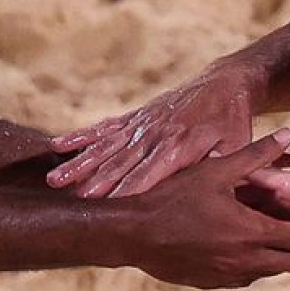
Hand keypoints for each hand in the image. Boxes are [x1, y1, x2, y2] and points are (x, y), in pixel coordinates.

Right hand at [49, 63, 258, 197]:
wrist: (224, 84)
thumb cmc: (233, 124)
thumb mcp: (236, 147)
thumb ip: (222, 168)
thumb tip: (220, 192)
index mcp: (180, 145)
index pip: (151, 172)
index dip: (130, 188)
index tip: (110, 206)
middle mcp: (155, 133)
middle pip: (121, 161)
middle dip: (97, 181)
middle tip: (75, 199)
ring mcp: (141, 124)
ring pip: (105, 145)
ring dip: (80, 162)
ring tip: (54, 180)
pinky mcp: (135, 117)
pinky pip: (104, 127)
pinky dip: (81, 136)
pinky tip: (56, 145)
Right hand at [122, 129, 289, 289]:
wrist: (133, 234)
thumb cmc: (173, 197)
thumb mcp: (216, 170)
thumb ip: (255, 155)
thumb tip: (288, 134)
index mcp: (251, 232)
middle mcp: (245, 260)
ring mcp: (228, 275)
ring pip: (270, 272)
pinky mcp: (211, 282)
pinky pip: (246, 277)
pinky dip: (262, 268)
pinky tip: (264, 262)